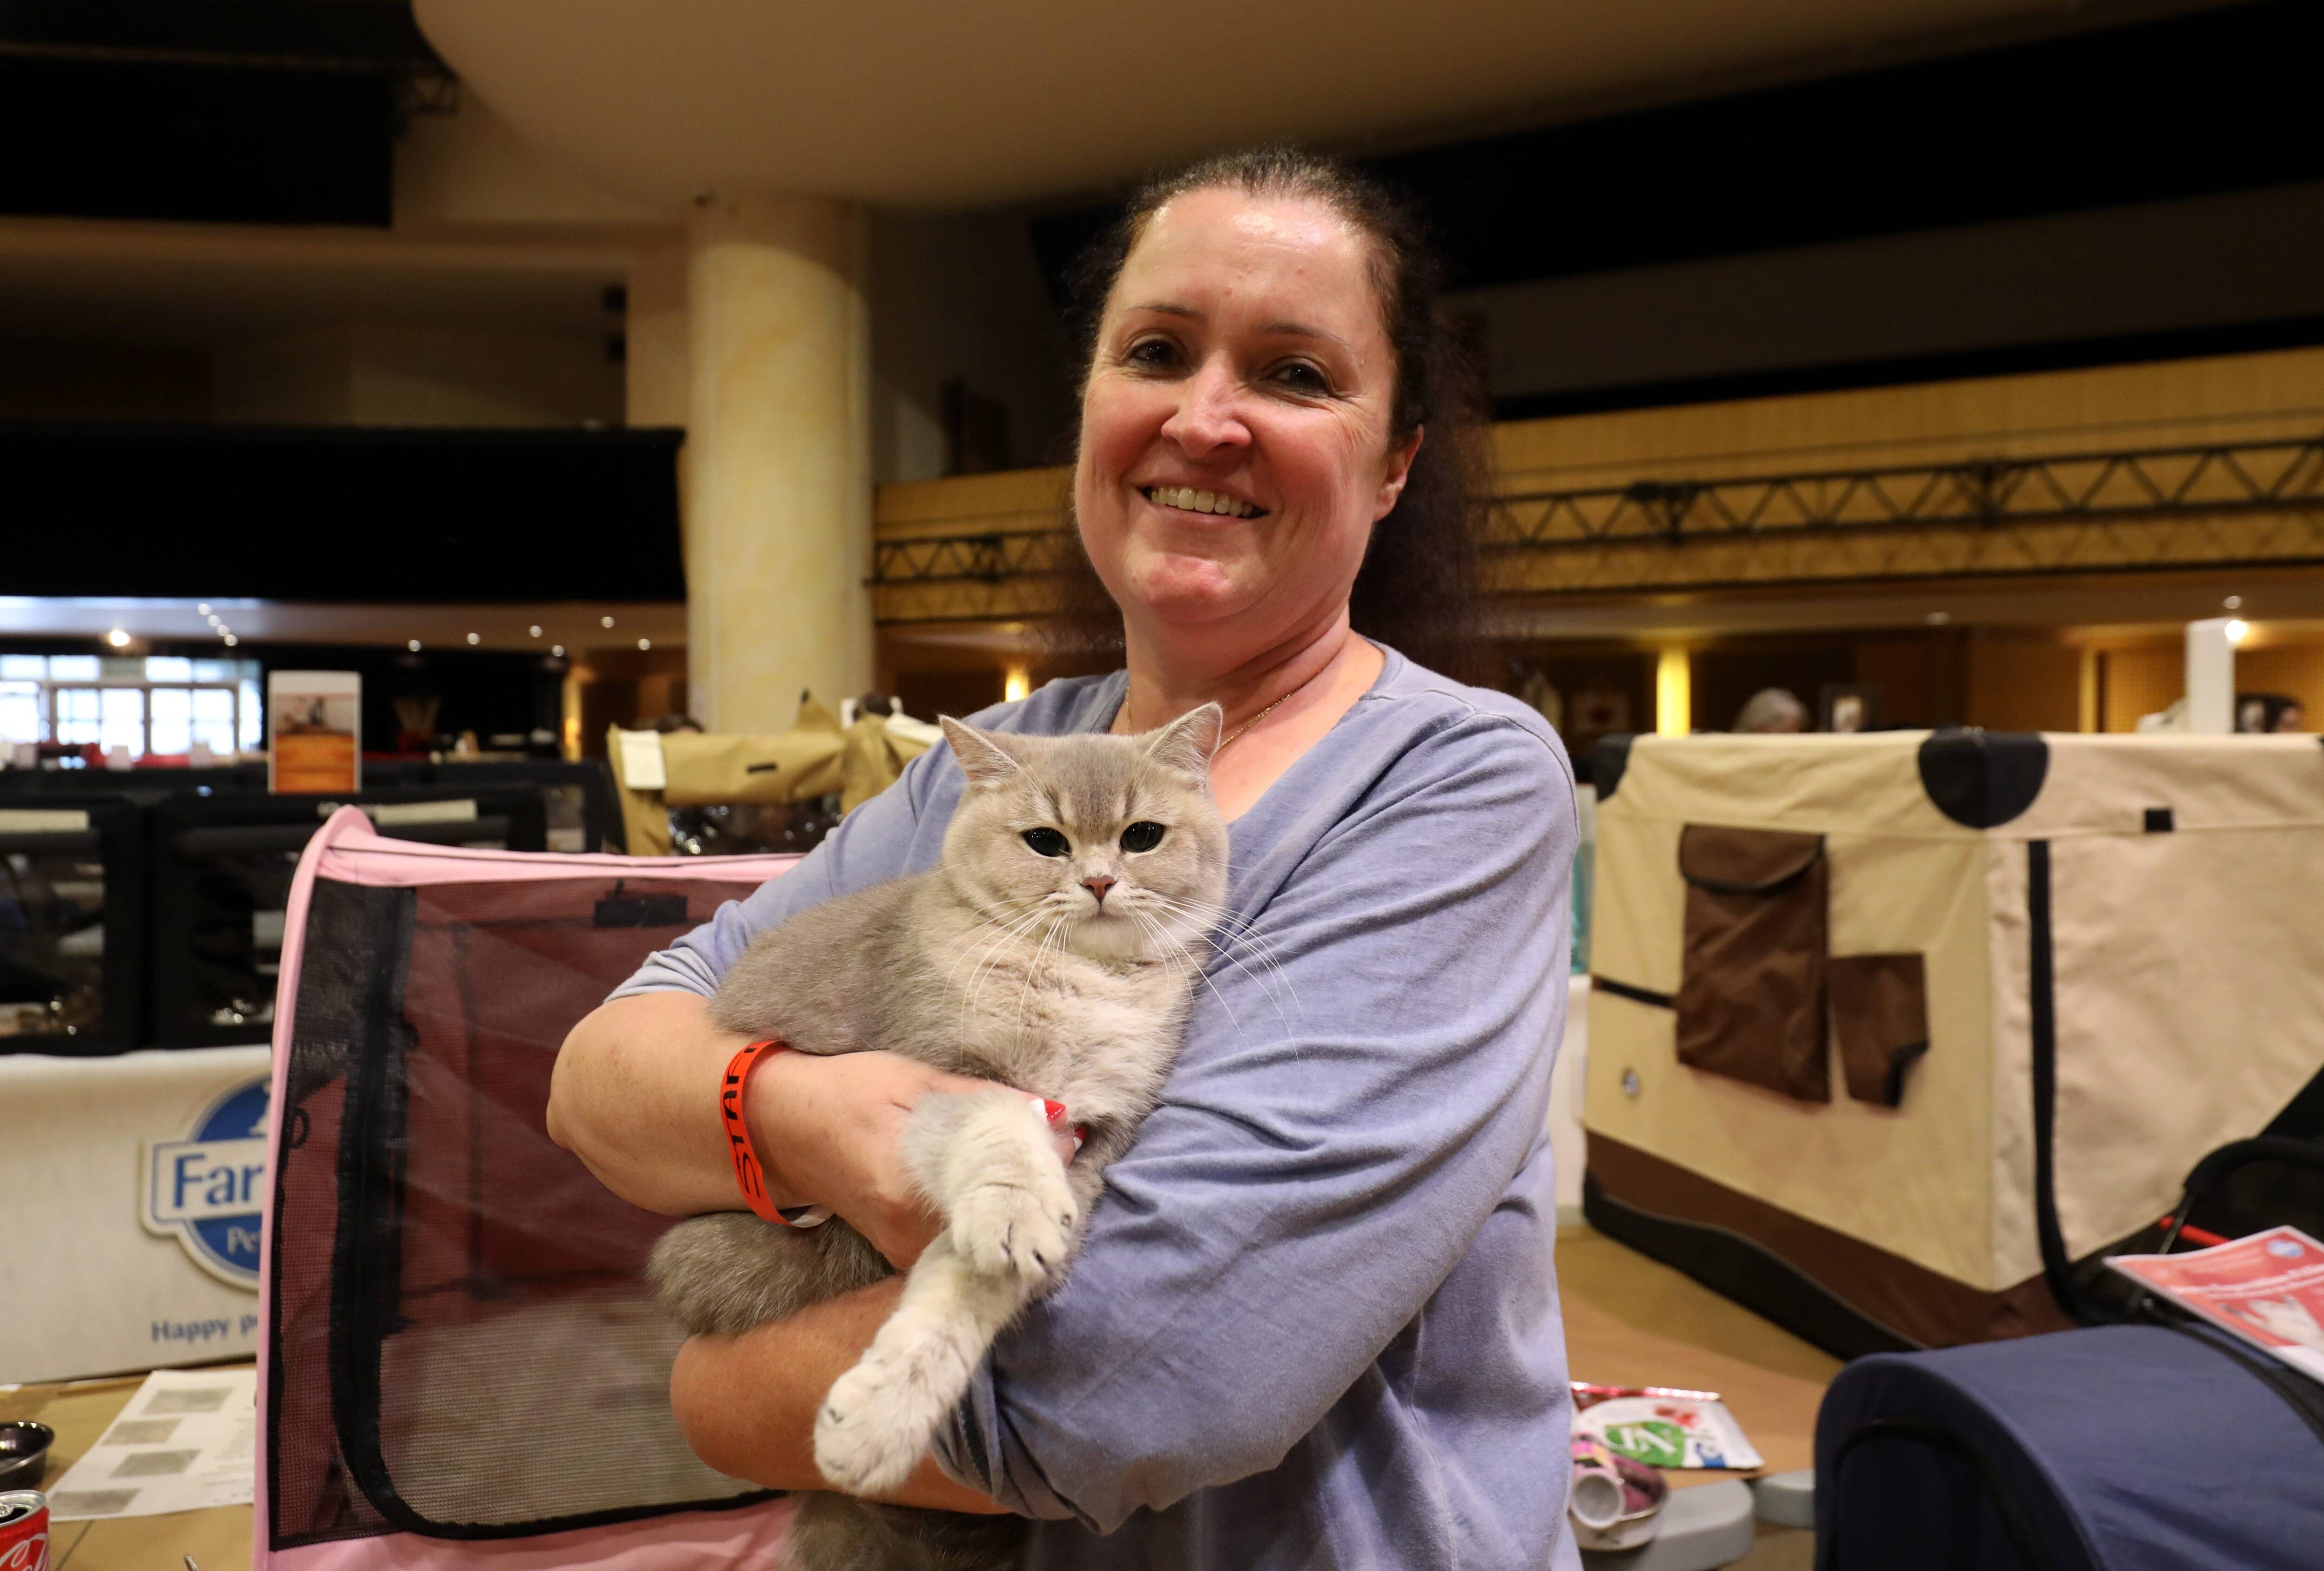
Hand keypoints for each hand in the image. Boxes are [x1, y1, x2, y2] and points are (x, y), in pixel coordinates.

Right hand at [747, 1050, 1077, 1268]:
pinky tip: (1001, 1195)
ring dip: (1010, 1216)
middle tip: (1058, 1169)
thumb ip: (981, 1101)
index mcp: (907, 1194)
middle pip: (992, 1235)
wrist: (776, 1123)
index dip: (1037, 1191)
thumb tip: (1052, 1114)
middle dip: (1030, 1206)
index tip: (1065, 1165)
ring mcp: (898, 1249)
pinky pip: (956, 1246)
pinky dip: (983, 1223)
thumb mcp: (912, 1080)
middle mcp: (904, 1236)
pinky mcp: (896, 1249)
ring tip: (1037, 1179)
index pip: (995, 1209)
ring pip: (978, 1246)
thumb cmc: (843, 1092)